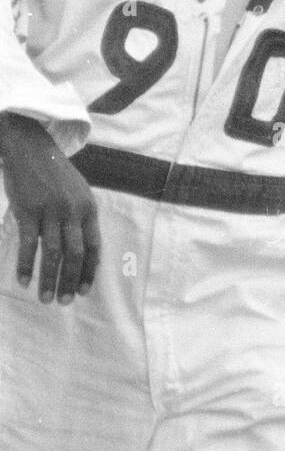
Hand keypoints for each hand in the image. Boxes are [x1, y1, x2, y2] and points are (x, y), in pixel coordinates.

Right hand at [0, 112, 99, 302]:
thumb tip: (84, 251)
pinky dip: (26, 264)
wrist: (31, 148)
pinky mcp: (28, 211)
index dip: (89, 271)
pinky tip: (24, 280)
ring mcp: (50, 211)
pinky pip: (28, 244)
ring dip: (49, 279)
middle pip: (75, 254)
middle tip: (64, 302)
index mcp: (88, 208)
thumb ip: (81, 218)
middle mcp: (72, 211)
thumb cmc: (55, 174)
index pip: (94, 246)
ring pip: (53, 253)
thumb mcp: (78, 192)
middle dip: (70, 281)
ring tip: (45, 298)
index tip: (83, 290)